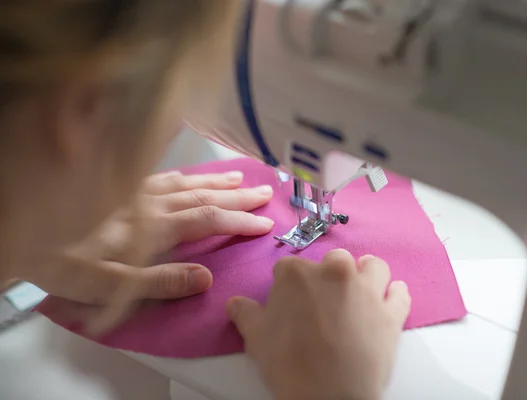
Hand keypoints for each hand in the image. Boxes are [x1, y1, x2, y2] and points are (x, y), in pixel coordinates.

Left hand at [18, 170, 273, 304]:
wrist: (21, 231)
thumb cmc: (64, 263)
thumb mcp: (108, 286)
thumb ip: (157, 283)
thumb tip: (205, 278)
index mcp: (151, 226)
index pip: (206, 219)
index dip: (239, 220)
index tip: (266, 222)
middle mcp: (149, 202)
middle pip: (203, 195)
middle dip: (238, 195)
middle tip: (267, 193)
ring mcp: (136, 189)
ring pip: (187, 181)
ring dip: (218, 180)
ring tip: (244, 177)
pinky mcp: (122, 185)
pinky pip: (164, 175)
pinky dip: (188, 174)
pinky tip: (195, 175)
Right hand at [227, 249, 410, 399]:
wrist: (328, 398)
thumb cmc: (288, 365)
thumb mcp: (256, 339)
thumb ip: (246, 314)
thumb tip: (236, 303)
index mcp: (297, 274)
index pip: (289, 268)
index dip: (288, 285)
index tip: (290, 301)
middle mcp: (335, 272)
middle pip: (333, 260)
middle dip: (328, 275)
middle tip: (324, 301)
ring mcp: (367, 290)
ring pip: (373, 266)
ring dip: (366, 274)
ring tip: (360, 291)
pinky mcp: (391, 312)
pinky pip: (400, 293)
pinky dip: (395, 294)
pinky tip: (388, 300)